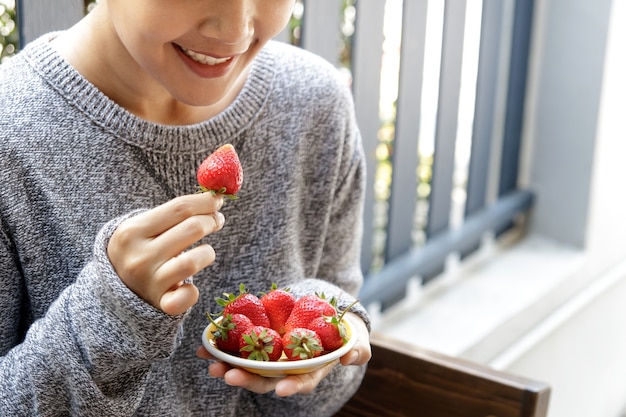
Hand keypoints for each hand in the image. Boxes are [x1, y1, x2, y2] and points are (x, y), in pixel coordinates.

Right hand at [107, 193, 224, 314]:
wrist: (116, 289)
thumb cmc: (141, 248)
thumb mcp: (143, 227)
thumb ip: (174, 212)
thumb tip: (214, 197)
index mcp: (132, 231)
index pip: (180, 208)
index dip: (205, 201)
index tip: (217, 200)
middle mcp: (139, 257)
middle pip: (192, 228)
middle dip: (211, 221)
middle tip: (216, 220)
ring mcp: (150, 282)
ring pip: (194, 260)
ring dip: (207, 252)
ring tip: (204, 251)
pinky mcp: (162, 304)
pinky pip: (189, 296)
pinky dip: (193, 291)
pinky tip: (189, 286)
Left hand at [196, 312, 371, 396]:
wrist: (327, 317)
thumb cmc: (344, 334)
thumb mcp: (355, 340)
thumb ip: (358, 350)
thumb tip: (351, 358)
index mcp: (310, 372)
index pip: (301, 382)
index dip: (291, 386)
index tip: (281, 390)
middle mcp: (286, 369)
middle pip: (266, 380)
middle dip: (247, 380)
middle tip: (229, 376)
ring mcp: (270, 358)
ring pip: (247, 367)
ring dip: (228, 367)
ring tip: (211, 364)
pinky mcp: (258, 343)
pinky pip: (237, 347)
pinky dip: (221, 347)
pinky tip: (205, 346)